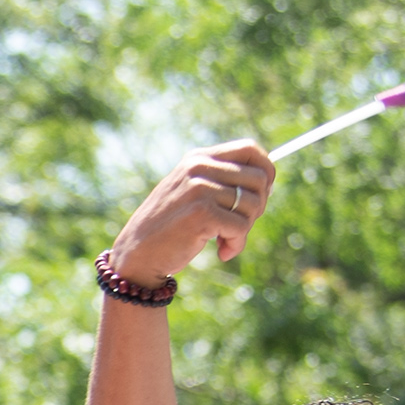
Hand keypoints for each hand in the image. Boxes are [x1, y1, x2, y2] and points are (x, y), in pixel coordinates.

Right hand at [111, 142, 273, 289]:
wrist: (136, 255)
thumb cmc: (168, 228)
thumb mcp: (191, 193)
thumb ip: (220, 181)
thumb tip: (267, 180)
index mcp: (198, 158)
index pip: (250, 149)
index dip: (266, 171)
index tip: (261, 195)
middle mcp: (199, 168)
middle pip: (258, 178)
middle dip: (258, 207)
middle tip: (240, 226)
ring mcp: (199, 188)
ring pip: (253, 204)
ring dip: (245, 229)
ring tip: (225, 241)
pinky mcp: (202, 213)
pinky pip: (241, 227)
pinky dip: (237, 244)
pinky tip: (223, 253)